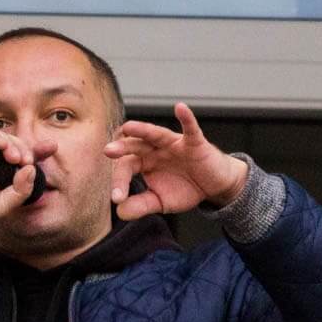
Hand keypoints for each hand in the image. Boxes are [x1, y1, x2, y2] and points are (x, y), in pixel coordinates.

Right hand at [0, 123, 46, 227]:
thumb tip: (31, 170)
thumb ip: (20, 190)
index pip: (21, 155)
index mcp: (0, 171)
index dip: (36, 150)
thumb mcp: (4, 204)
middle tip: (25, 159)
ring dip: (9, 141)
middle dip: (22, 148)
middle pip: (11, 142)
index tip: (50, 147)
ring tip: (14, 156)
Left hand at [105, 103, 247, 220]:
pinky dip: (187, 118)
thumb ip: (141, 206)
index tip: (116, 198)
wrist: (213, 187)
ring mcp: (174, 144)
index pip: (126, 168)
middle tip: (108, 150)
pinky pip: (190, 129)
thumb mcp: (160, 201)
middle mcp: (154, 149)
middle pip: (135, 146)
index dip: (120, 182)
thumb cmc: (185, 189)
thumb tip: (120, 213)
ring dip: (143, 129)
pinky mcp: (194, 142)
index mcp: (143, 162)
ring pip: (156, 134)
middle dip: (122, 147)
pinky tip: (180, 108)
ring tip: (128, 127)